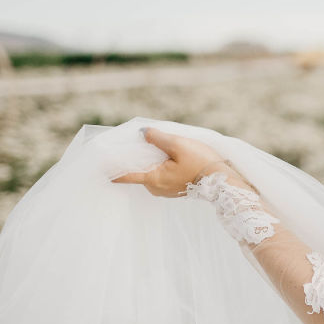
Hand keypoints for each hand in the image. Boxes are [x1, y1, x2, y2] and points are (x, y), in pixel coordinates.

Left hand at [110, 126, 227, 197]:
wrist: (224, 181)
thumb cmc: (201, 163)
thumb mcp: (179, 145)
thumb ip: (158, 138)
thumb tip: (143, 133)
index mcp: (153, 178)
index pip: (125, 175)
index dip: (111, 169)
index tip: (98, 165)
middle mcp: (156, 188)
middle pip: (139, 170)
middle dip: (137, 157)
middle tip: (140, 142)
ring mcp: (165, 190)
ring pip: (150, 172)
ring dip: (151, 160)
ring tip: (160, 147)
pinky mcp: (175, 189)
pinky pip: (161, 176)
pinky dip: (161, 165)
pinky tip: (170, 156)